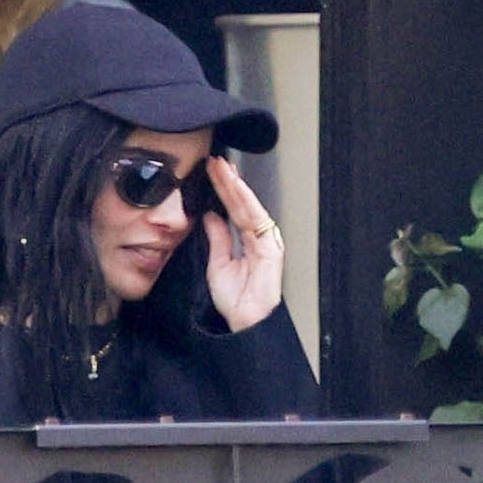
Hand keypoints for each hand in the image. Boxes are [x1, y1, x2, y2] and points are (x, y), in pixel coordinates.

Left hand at [202, 155, 284, 331]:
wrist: (246, 322)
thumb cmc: (236, 300)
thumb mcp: (218, 263)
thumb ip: (217, 238)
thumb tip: (211, 216)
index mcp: (249, 240)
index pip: (234, 208)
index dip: (223, 189)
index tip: (211, 171)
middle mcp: (261, 237)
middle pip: (242, 203)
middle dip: (229, 181)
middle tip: (215, 160)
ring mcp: (268, 241)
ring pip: (249, 206)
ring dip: (235, 186)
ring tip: (222, 167)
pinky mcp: (271, 248)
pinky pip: (256, 219)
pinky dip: (245, 202)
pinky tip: (235, 188)